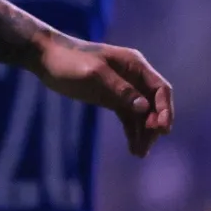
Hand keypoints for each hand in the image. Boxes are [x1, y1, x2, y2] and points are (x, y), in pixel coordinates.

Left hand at [33, 35, 173, 157]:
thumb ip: (119, 89)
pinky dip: (132, 131)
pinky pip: (128, 116)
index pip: (160, 88)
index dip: (165, 109)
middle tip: (146, 146)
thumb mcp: (94, 74)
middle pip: (154, 104)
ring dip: (144, 133)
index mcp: (134, 65)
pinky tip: (133, 147)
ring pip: (142, 114)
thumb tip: (145, 107)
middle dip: (154, 126)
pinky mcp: (111, 98)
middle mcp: (133, 76)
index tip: (162, 130)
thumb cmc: (69, 61)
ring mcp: (123, 88)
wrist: (46, 57)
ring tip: (139, 153)